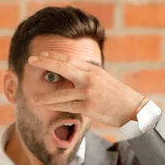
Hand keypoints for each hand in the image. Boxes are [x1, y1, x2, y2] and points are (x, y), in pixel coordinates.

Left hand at [27, 51, 146, 126]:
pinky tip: (46, 106)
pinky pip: (67, 106)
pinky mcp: (89, 107)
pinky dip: (55, 106)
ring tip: (32, 98)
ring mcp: (89, 93)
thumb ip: (86, 74)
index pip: (69, 59)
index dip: (53, 56)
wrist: (133, 108)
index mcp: (93, 69)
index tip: (41, 55)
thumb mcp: (102, 79)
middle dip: (45, 63)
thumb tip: (69, 72)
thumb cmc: (116, 94)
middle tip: (31, 61)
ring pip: (62, 93)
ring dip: (45, 96)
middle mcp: (90, 78)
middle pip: (63, 67)